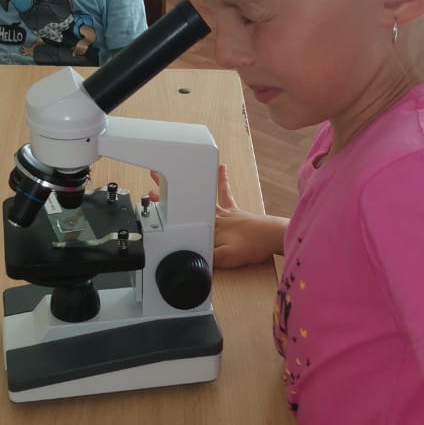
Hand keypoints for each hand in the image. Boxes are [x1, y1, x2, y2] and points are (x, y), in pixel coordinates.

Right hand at [149, 165, 286, 266]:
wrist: (272, 237)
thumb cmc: (251, 246)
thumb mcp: (226, 258)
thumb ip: (207, 259)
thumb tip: (191, 259)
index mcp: (208, 226)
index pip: (182, 216)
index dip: (165, 208)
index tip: (151, 198)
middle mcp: (213, 216)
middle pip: (187, 201)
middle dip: (170, 189)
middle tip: (155, 176)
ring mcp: (224, 211)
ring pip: (201, 193)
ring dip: (190, 180)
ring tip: (180, 164)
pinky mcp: (234, 211)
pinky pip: (225, 192)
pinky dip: (222, 179)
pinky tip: (221, 168)